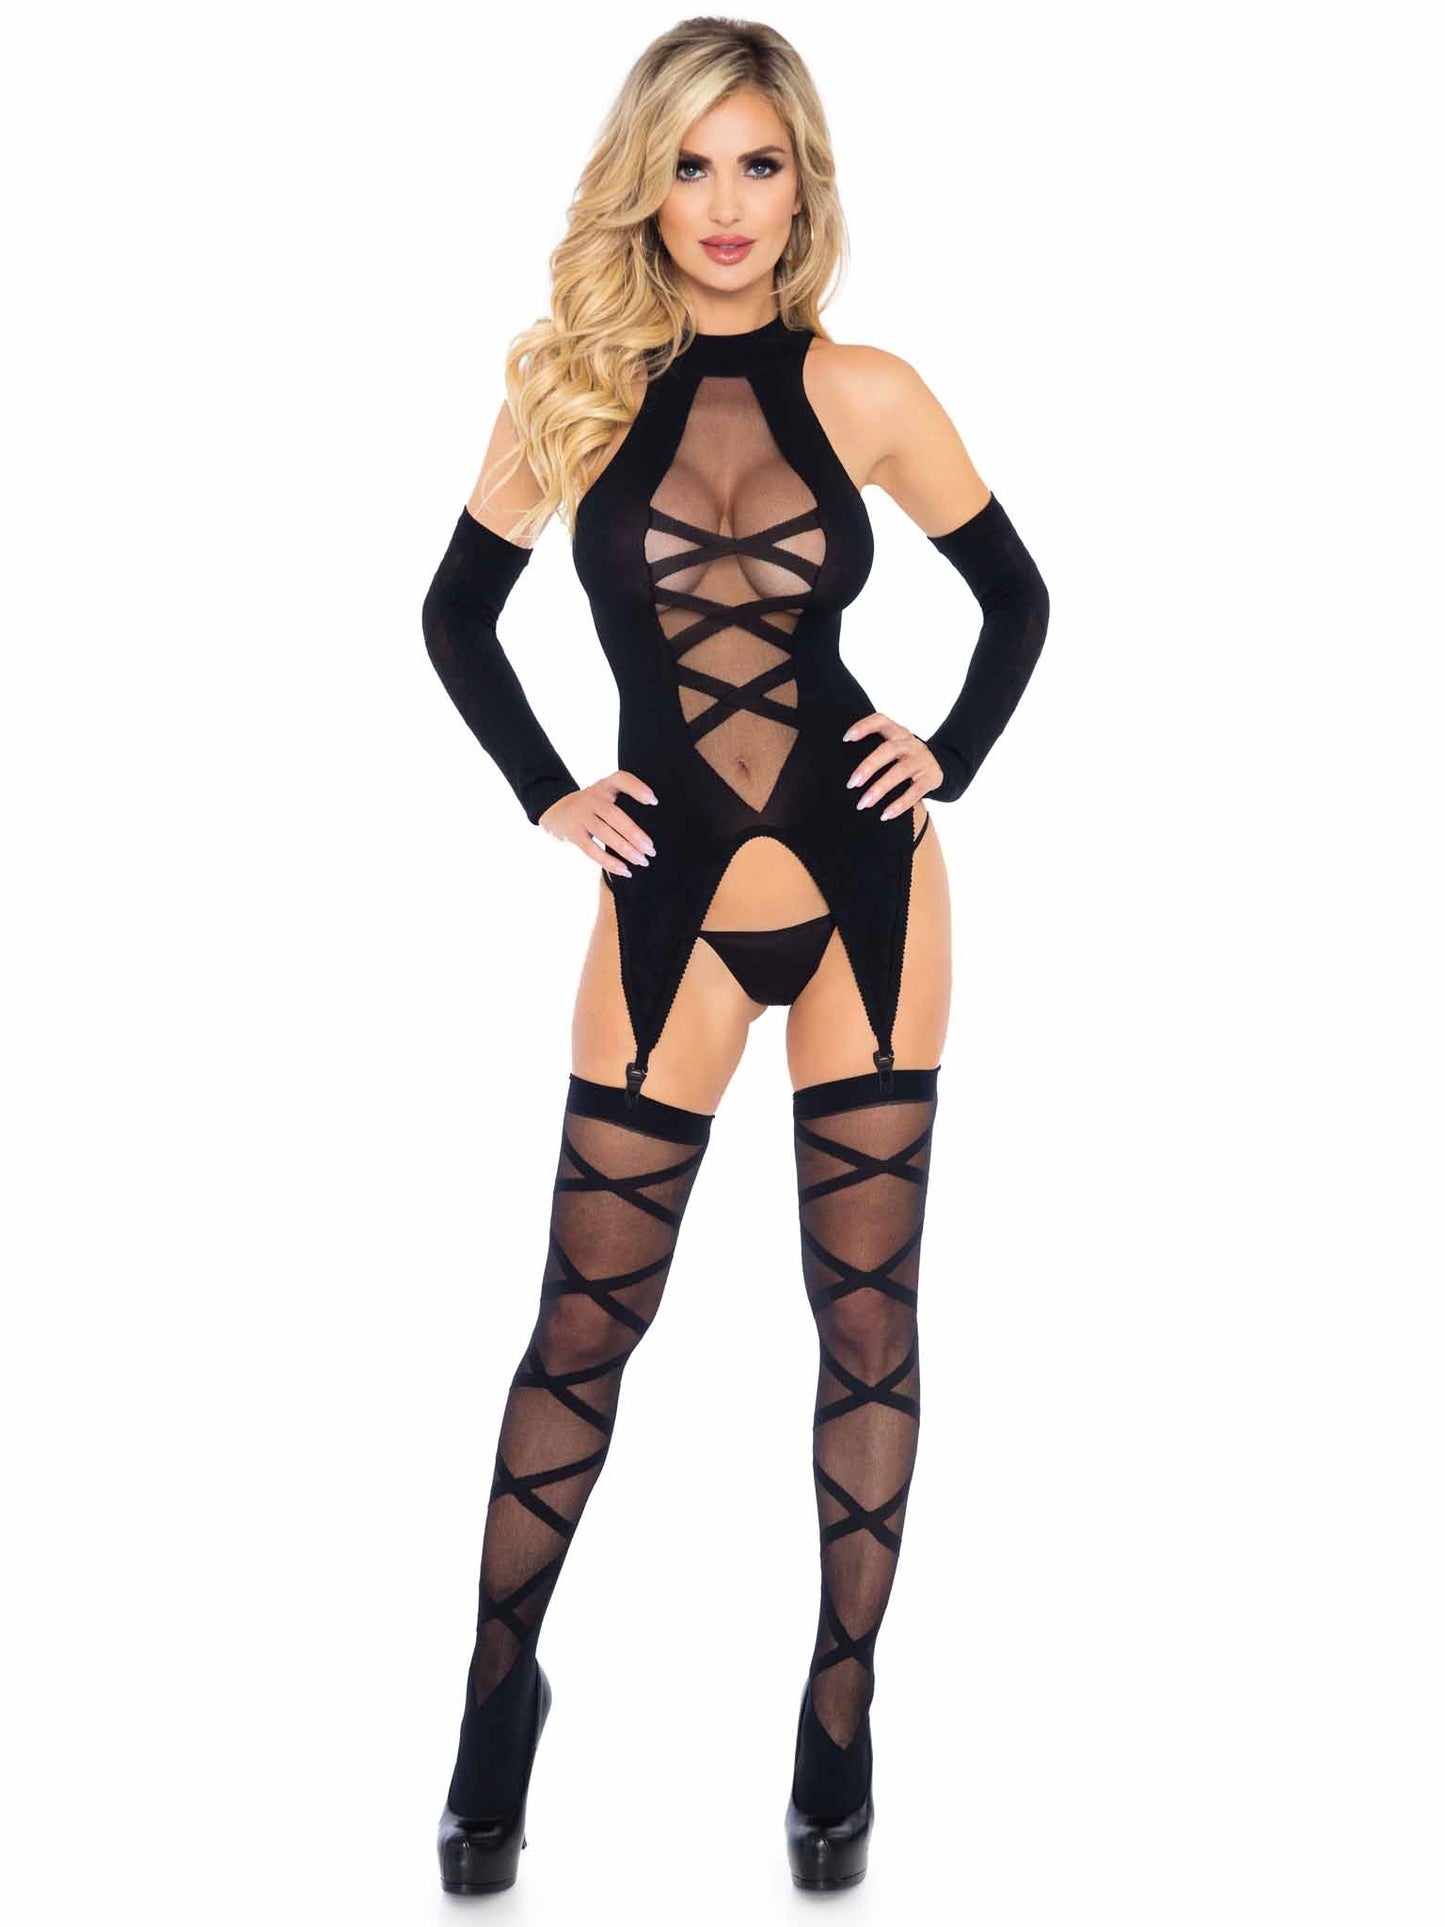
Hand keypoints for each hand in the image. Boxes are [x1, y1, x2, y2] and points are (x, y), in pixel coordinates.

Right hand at [538, 770, 658, 875]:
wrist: (556, 810)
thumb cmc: (593, 805)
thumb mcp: (605, 794)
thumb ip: (623, 801)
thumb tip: (655, 825)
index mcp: (604, 786)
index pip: (620, 779)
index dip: (637, 788)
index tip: (654, 802)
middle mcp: (591, 798)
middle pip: (614, 815)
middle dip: (634, 834)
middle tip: (651, 849)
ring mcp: (580, 816)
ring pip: (604, 833)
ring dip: (625, 850)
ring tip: (642, 861)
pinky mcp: (574, 833)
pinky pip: (592, 850)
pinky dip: (609, 862)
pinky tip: (625, 870)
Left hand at [842, 713, 943, 818]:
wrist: (941, 765)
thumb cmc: (905, 757)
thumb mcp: (894, 746)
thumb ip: (875, 749)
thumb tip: (843, 770)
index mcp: (897, 732)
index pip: (880, 721)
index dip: (864, 727)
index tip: (846, 739)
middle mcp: (910, 743)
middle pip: (888, 750)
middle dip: (868, 767)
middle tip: (851, 784)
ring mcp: (922, 760)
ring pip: (899, 772)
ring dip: (879, 789)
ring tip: (863, 803)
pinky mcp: (930, 778)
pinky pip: (914, 792)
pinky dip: (899, 805)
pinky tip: (885, 815)